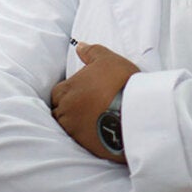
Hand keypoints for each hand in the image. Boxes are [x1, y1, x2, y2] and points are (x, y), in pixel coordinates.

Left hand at [49, 42, 138, 162]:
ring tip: (91, 120)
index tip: (78, 92)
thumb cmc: (119, 82)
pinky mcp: (87, 146)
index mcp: (67, 90)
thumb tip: (80, 46)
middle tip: (84, 106)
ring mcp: (75, 131)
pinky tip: (98, 132)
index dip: (67, 92)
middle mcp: (66, 111)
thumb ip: (91, 52)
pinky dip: (87, 136)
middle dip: (68, 109)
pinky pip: (81, 141)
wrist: (134, 112)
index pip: (56, 93)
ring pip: (68, 128)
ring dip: (75, 124)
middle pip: (59, 111)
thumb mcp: (107, 59)